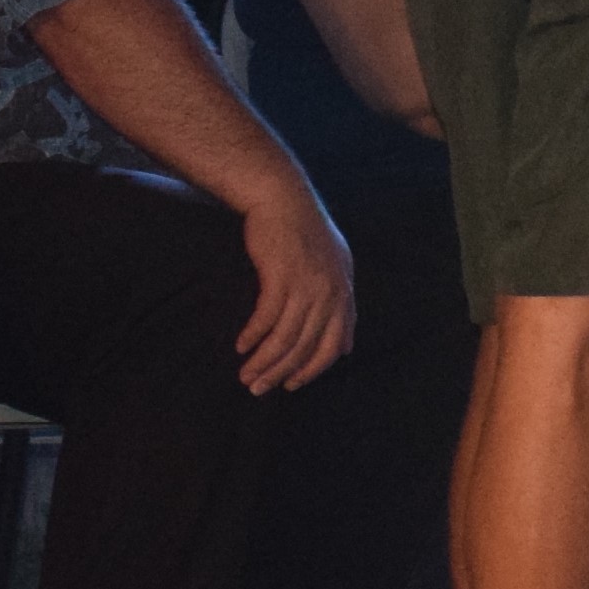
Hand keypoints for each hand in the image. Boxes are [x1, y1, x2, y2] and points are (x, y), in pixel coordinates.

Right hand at [231, 192, 356, 395]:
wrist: (283, 199)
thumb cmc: (305, 233)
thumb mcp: (336, 268)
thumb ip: (341, 309)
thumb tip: (346, 349)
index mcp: (344, 294)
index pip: (333, 346)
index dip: (312, 370)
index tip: (292, 385)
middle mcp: (330, 294)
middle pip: (306, 348)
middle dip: (281, 373)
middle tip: (258, 389)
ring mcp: (307, 286)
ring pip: (285, 338)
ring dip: (263, 361)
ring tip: (245, 375)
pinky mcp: (281, 277)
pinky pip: (266, 319)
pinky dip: (253, 336)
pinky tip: (241, 346)